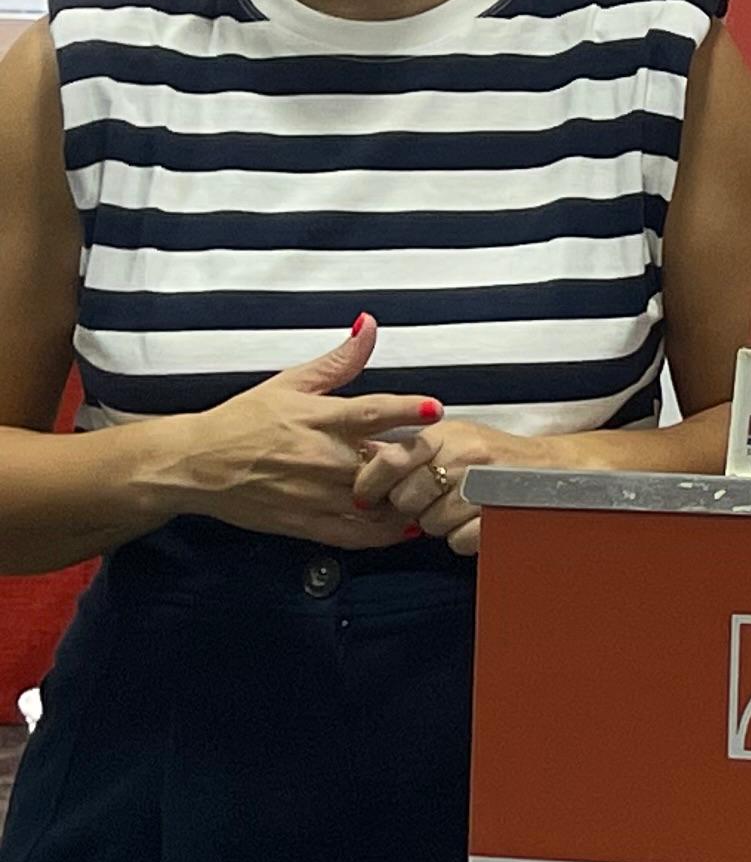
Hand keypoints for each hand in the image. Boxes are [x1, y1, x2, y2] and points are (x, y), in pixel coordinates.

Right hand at [168, 319, 439, 547]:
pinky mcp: (305, 524)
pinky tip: (407, 525)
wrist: (195, 465)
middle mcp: (320, 459)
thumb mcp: (290, 382)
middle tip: (443, 457)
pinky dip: (386, 534)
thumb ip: (339, 360)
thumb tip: (369, 326)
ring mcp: (314, 495)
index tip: (435, 409)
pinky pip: (355, 535)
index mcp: (318, 419)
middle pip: (383, 463)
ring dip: (407, 498)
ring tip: (433, 490)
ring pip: (377, 503)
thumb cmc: (242, 421)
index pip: (371, 412)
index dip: (407, 409)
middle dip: (416, 462)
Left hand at [351, 415, 533, 555]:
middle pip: (406, 498)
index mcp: (448, 434)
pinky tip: (472, 521)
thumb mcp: (454, 436)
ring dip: (439, 523)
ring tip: (456, 509)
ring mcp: (483, 487)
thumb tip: (366, 460)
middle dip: (412, 506)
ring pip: (430, 523)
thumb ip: (412, 449)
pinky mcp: (498, 515)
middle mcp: (465, 456)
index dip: (371, 483)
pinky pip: (458, 539)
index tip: (368, 495)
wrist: (553, 468)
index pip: (390, 460)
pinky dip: (462, 537)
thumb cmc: (497, 455)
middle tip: (430, 500)